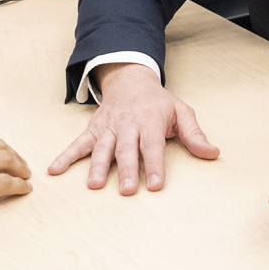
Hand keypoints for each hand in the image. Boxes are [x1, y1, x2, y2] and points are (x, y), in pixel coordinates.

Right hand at [48, 63, 216, 193]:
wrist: (130, 78)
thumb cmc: (158, 102)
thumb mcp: (181, 111)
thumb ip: (194, 134)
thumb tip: (213, 153)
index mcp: (150, 121)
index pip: (153, 146)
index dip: (155, 166)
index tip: (156, 186)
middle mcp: (127, 125)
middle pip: (126, 150)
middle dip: (126, 170)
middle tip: (127, 191)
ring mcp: (108, 128)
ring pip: (102, 148)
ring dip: (97, 166)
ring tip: (94, 185)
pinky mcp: (93, 130)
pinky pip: (78, 144)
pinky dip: (65, 156)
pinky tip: (55, 170)